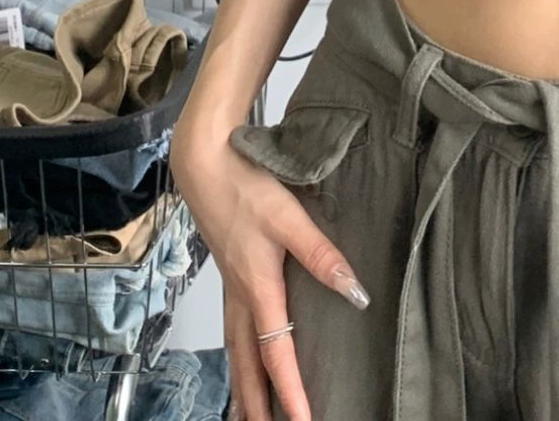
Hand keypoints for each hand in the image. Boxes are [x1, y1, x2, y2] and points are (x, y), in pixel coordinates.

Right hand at [170, 126, 369, 420]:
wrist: (204, 163)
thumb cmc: (245, 187)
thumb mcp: (289, 217)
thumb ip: (322, 254)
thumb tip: (354, 292)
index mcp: (258, 289)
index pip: (277, 354)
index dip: (291, 392)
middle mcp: (240, 297)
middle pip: (247, 366)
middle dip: (258, 405)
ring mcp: (230, 287)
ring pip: (236, 351)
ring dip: (244, 386)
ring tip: (250, 414)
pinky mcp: (228, 274)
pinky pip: (232, 329)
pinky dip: (237, 355)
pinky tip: (244, 355)